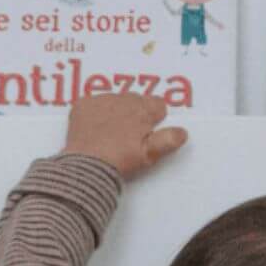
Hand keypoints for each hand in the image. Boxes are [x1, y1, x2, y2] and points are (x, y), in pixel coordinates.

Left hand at [62, 91, 184, 178]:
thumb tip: (182, 132)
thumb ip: (168, 140)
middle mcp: (123, 100)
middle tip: (130, 134)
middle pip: (136, 99)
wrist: (88, 165)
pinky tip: (95, 129)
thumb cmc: (121, 161)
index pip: (157, 104)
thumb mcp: (149, 155)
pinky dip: (95, 112)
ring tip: (111, 132)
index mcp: (142, 110)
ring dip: (116, 111)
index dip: (156, 117)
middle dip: (136, 112)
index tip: (150, 130)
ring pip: (114, 99)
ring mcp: (101, 100)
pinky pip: (93, 103)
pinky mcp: (82, 105)